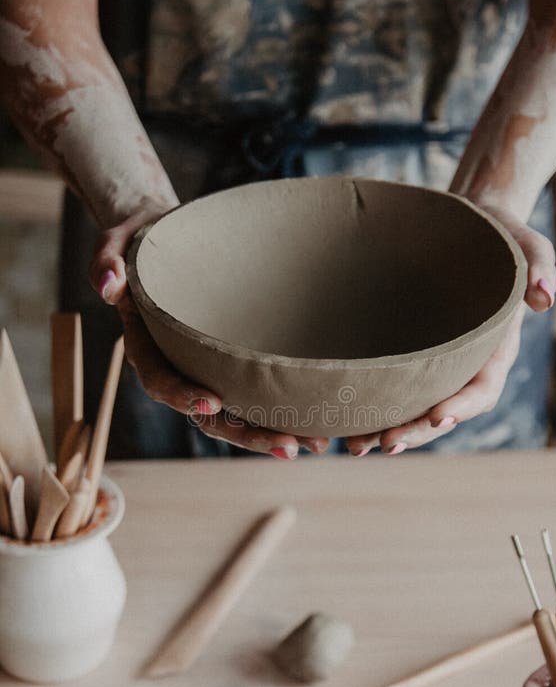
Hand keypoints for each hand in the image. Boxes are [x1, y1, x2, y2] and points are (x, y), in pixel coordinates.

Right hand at [88, 201, 328, 457]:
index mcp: (148, 349)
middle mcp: (180, 371)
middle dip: (248, 434)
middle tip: (288, 445)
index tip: (212, 402)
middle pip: (209, 416)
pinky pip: (255, 399)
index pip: (162, 381)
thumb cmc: (144, 242)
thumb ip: (108, 262)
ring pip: (238, 417)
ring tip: (315, 442)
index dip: (184, 396)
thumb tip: (110, 284)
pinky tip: (317, 423)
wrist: (167, 241)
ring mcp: (208, 374)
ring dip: (274, 434)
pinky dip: (283, 413)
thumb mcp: (117, 244)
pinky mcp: (233, 368)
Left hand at [345, 202, 555, 455]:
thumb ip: (539, 264)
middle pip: (443, 412)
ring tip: (355, 445)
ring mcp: (435, 367)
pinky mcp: (408, 358)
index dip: (462, 405)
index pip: (483, 389)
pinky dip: (369, 410)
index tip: (438, 414)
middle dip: (416, 432)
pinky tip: (342, 422)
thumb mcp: (525, 244)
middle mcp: (464, 368)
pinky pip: (391, 391)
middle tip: (387, 443)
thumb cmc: (497, 236)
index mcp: (494, 351)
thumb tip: (544, 297)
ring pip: (412, 411)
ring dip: (386, 431)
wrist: (464, 228)